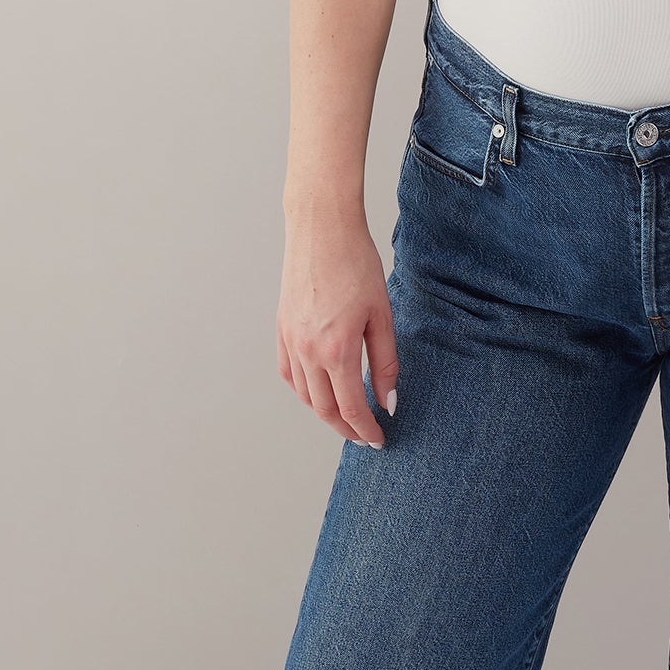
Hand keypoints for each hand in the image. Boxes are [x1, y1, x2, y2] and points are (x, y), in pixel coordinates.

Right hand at [276, 211, 397, 447]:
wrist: (322, 231)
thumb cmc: (357, 265)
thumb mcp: (382, 314)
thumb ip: (386, 361)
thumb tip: (388, 400)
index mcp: (337, 350)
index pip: (351, 407)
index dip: (365, 429)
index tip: (379, 439)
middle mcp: (308, 352)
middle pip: (325, 408)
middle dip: (346, 428)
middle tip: (365, 436)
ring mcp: (290, 342)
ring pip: (305, 395)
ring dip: (325, 412)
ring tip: (347, 417)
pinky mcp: (282, 330)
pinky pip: (289, 373)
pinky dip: (304, 390)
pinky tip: (320, 391)